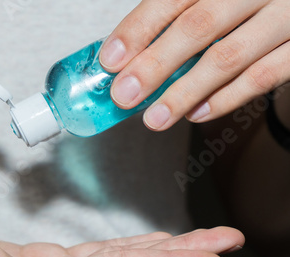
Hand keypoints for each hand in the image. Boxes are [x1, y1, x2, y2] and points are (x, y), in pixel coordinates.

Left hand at [100, 0, 289, 130]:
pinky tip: (196, 113)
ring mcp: (286, 15)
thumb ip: (182, 13)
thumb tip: (132, 54)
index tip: (111, 60)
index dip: (139, 29)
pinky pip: (264, 76)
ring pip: (228, 57)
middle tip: (125, 95)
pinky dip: (226, 99)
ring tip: (155, 118)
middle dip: (155, 66)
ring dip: (184, 93)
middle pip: (198, 26)